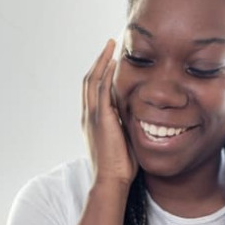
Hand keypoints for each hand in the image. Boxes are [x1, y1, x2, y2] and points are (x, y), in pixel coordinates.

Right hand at [82, 39, 136, 187]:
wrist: (110, 180)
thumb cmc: (119, 167)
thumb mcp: (122, 141)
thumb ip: (125, 125)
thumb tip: (136, 116)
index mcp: (92, 122)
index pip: (93, 91)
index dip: (100, 73)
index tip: (110, 60)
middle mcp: (88, 116)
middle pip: (89, 80)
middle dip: (99, 60)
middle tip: (110, 44)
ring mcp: (93, 117)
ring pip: (92, 80)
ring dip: (102, 60)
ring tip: (111, 45)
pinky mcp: (101, 119)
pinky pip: (101, 90)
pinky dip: (105, 74)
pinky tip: (112, 62)